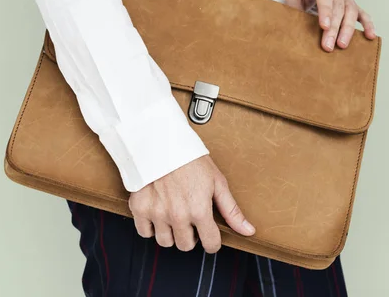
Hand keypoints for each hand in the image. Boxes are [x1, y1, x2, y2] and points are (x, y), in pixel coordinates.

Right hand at [128, 156, 254, 252]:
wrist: (162, 142)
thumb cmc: (191, 159)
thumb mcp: (217, 182)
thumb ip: (231, 210)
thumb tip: (248, 230)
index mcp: (199, 210)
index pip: (210, 244)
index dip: (212, 240)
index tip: (209, 233)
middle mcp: (178, 216)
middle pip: (186, 246)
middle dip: (191, 235)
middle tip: (190, 218)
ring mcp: (157, 213)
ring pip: (165, 242)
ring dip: (171, 232)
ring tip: (173, 214)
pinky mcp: (139, 208)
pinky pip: (144, 232)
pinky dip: (150, 226)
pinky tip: (158, 212)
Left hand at [285, 0, 375, 50]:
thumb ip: (293, 10)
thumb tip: (292, 30)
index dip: (325, 11)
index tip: (324, 27)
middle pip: (338, 7)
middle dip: (334, 28)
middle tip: (328, 45)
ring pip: (350, 11)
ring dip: (347, 29)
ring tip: (342, 45)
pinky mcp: (352, 3)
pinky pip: (362, 13)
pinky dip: (367, 24)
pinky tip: (370, 36)